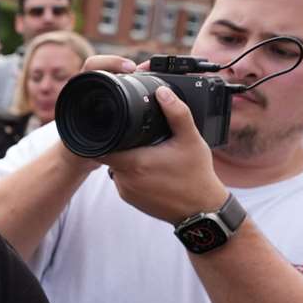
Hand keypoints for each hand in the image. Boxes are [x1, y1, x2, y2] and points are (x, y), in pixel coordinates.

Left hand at [97, 84, 226, 225]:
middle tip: (138, 137)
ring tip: (147, 153)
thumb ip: (177, 113)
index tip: (111, 125)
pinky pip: (124, 180)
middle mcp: (124, 179)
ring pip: (116, 167)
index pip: (101, 146)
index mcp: (134, 162)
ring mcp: (125, 192)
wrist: (201, 210)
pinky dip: (132, 173)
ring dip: (127, 159)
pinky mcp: (130, 200)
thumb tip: (163, 92)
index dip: (103, 134)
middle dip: (120, 144)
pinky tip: (150, 169)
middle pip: (109, 154)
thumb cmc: (196, 176)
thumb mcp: (190, 140)